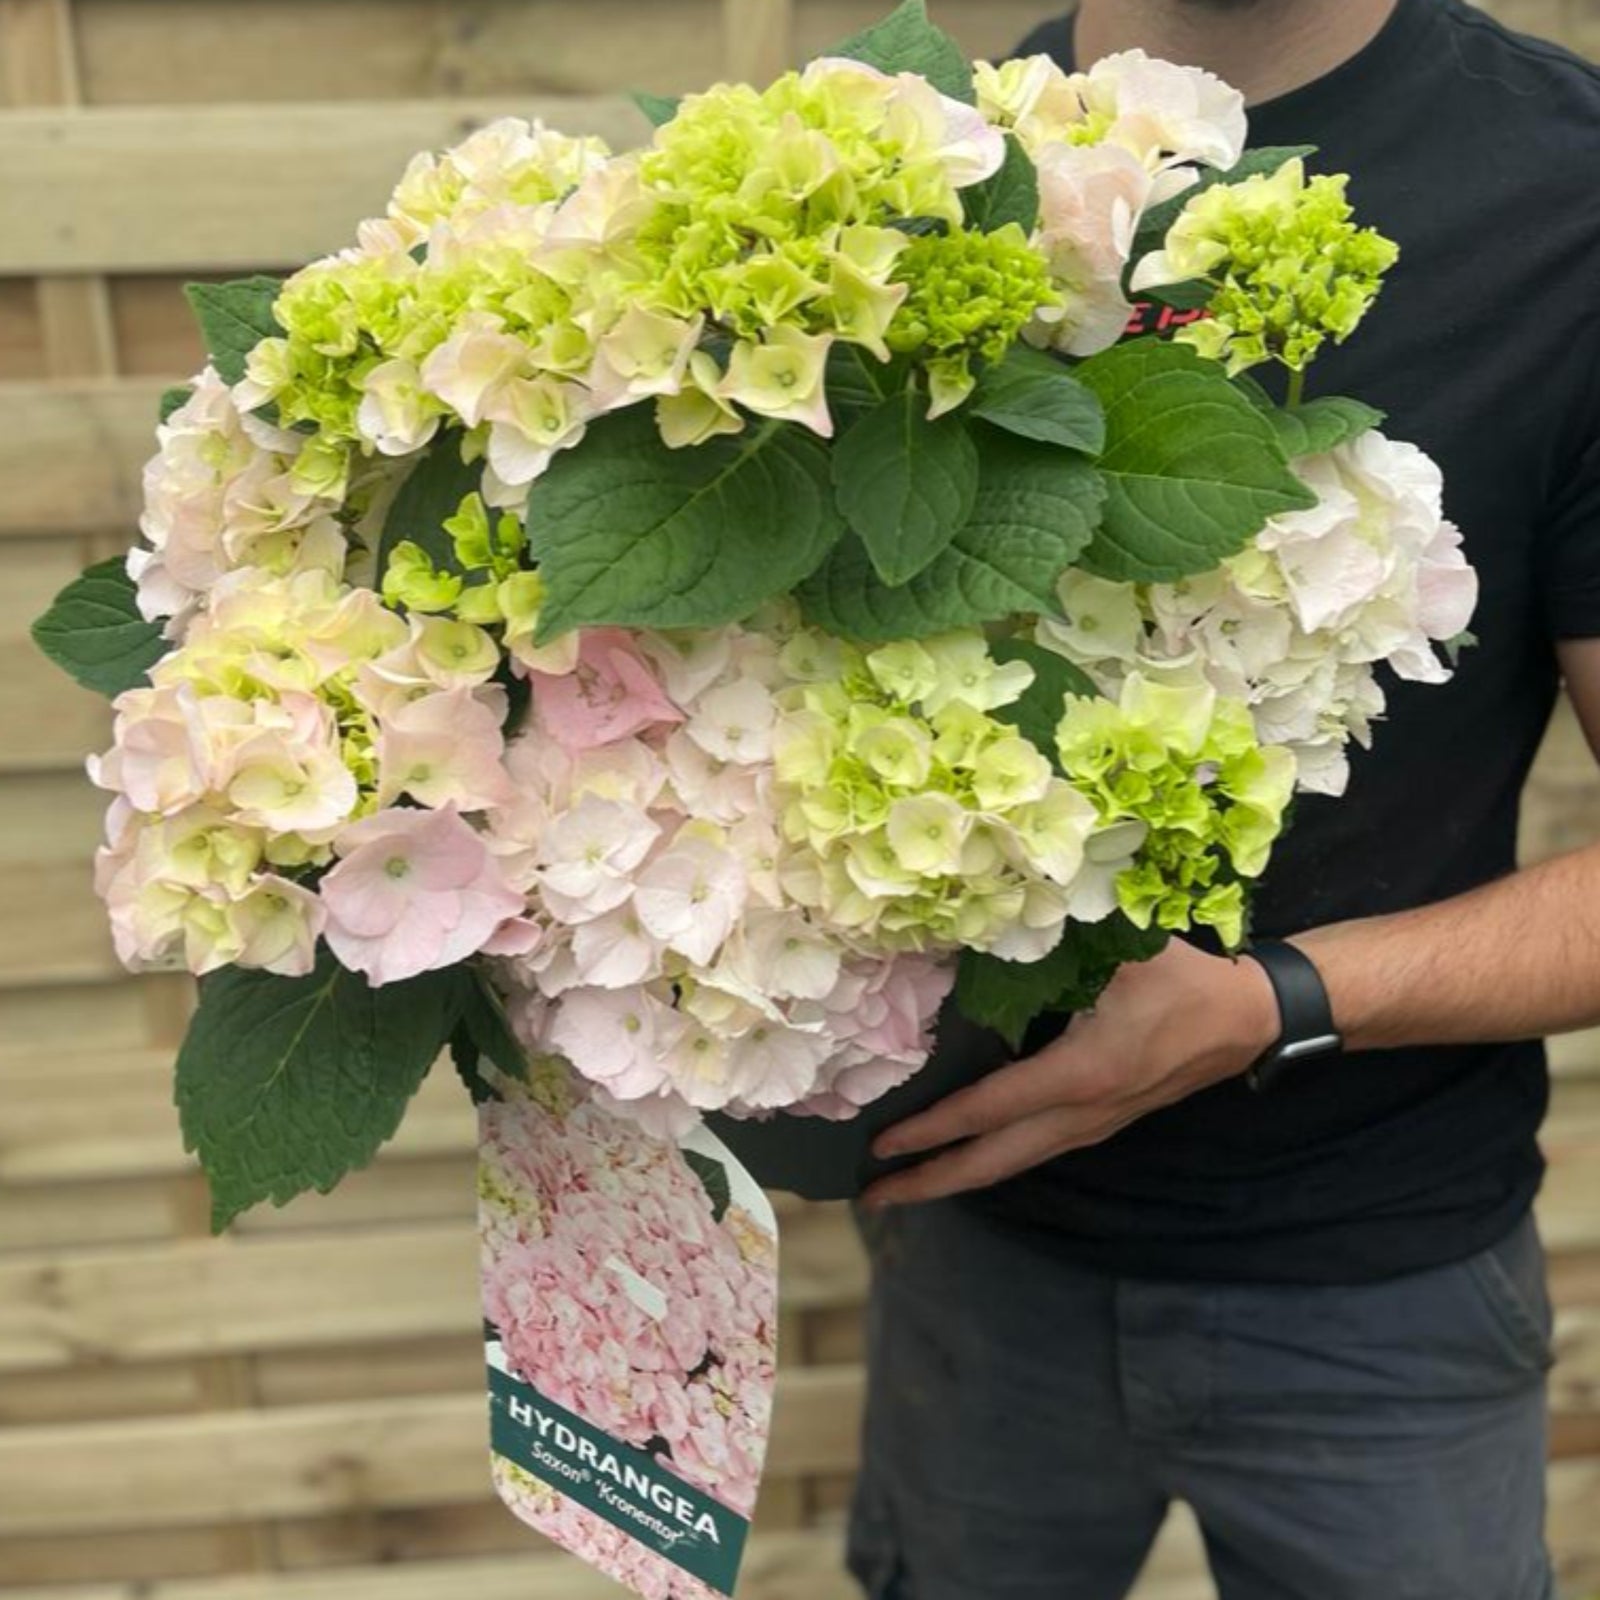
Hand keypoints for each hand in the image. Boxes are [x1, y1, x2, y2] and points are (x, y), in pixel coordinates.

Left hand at [862, 939, 1280, 1208]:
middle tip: (871, 1198)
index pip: (988, 1109)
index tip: (880, 1144)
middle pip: (992, 1164)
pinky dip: (991, 1158)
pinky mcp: (1102, 1123)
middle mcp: (1082, 1114)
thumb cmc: (1183, 978)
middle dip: (929, 1181)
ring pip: (1013, 1164)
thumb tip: (984, 920)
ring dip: (957, 1176)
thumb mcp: (1120, 947)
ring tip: (905, 1183)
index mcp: (1081, 1074)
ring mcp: (1093, 1126)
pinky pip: (1035, 1151)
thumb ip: (1053, 940)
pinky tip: (966, 1154)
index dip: (930, 1128)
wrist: (1248, 1020)